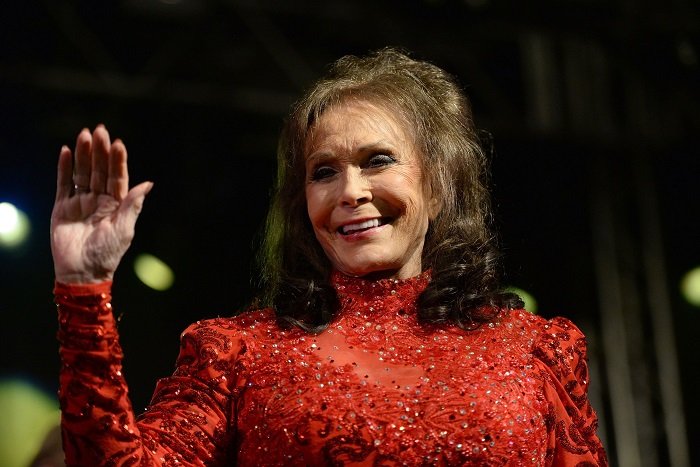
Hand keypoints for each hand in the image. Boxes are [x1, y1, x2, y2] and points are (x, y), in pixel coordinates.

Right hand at [51, 125, 152, 283]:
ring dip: (84, 154)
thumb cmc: (107, 254)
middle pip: (99, 170)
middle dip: (100, 151)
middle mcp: (99, 200)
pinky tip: (67, 152)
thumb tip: (149, 184)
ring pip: (82, 173)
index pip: (117, 177)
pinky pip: (63, 184)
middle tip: (100, 130)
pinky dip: (64, 168)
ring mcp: (80, 202)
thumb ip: (133, 205)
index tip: (118, 144)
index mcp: (117, 205)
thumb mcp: (124, 229)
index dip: (118, 161)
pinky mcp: (62, 208)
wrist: (82, 273)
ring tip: (84, 135)